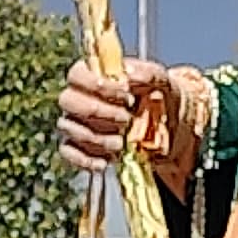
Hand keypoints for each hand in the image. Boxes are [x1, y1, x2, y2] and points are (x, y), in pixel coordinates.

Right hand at [54, 50, 164, 178]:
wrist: (168, 131)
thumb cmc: (160, 100)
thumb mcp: (163, 83)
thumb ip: (150, 74)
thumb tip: (129, 74)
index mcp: (95, 75)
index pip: (77, 74)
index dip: (96, 85)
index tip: (126, 97)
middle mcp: (79, 97)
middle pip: (68, 101)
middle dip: (98, 112)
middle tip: (126, 120)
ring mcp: (76, 123)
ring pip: (69, 128)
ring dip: (96, 138)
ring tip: (121, 144)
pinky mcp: (78, 147)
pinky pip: (69, 152)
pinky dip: (84, 160)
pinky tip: (104, 163)